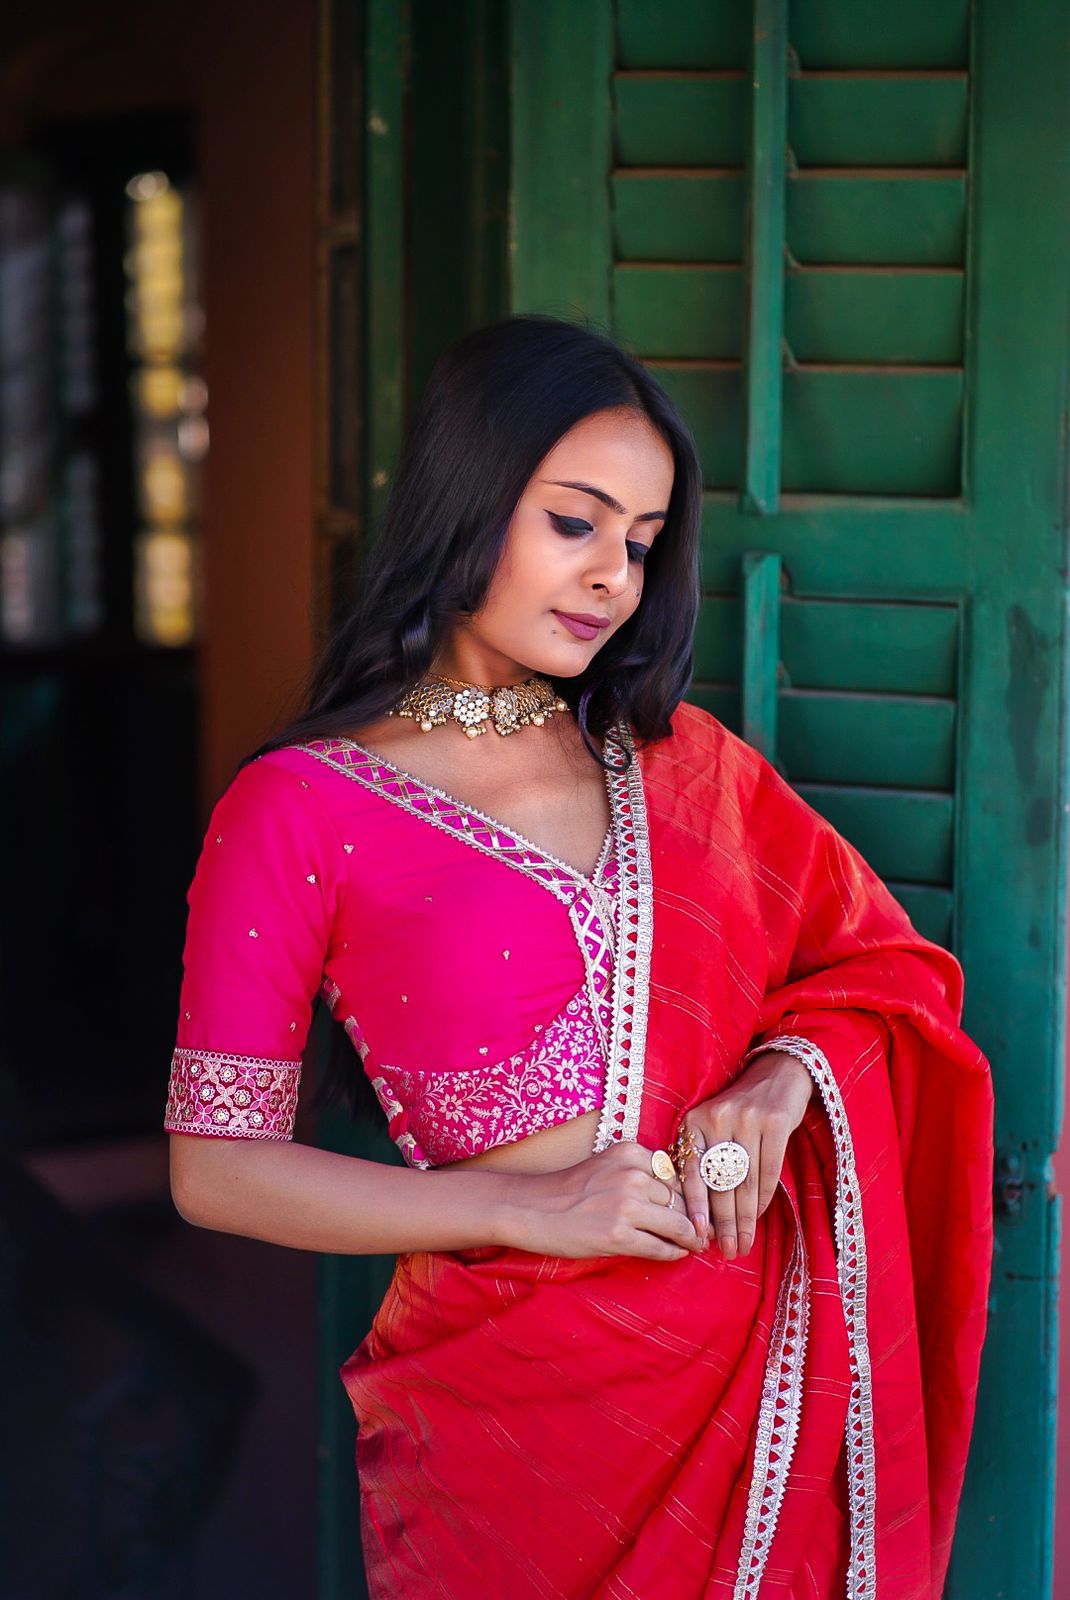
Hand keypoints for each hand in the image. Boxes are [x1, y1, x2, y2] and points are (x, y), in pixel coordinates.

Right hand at [514, 1141, 702, 1260]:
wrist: (532, 1208)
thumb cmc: (571, 1189)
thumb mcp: (608, 1165)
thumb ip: (642, 1174)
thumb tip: (684, 1200)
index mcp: (631, 1152)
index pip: (678, 1175)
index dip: (691, 1196)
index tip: (699, 1210)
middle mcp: (632, 1175)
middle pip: (680, 1201)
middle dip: (693, 1219)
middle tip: (703, 1233)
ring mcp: (626, 1205)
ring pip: (678, 1225)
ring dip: (690, 1239)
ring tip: (694, 1246)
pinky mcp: (619, 1235)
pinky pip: (661, 1247)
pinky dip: (673, 1253)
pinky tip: (675, 1254)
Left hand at [677, 1051, 814, 1260]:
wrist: (776, 1075)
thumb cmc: (740, 1110)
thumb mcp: (713, 1126)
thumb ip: (704, 1159)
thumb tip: (702, 1214)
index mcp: (694, 1122)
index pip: (691, 1171)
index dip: (695, 1207)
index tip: (697, 1236)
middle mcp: (717, 1118)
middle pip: (719, 1182)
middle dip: (723, 1222)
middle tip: (726, 1251)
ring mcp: (746, 1119)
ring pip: (744, 1182)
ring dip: (744, 1219)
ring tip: (743, 1244)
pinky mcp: (774, 1122)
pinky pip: (768, 1171)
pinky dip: (764, 1198)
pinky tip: (758, 1217)